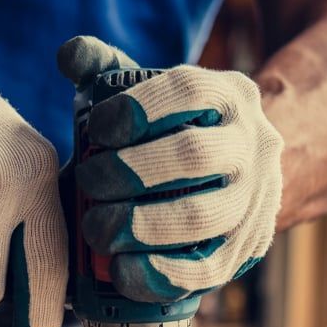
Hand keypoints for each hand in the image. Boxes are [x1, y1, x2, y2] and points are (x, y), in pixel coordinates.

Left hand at [57, 36, 282, 302]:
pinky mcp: (245, 251)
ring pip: (203, 216)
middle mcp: (252, 145)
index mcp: (229, 96)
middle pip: (193, 155)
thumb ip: (108, 70)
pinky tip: (123, 270)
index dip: (136, 110)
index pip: (187, 90)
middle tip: (87, 181)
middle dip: (129, 172)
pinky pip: (208, 269)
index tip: (95, 130)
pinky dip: (162, 272)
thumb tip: (72, 54)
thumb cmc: (178, 133)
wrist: (244, 176)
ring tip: (97, 227)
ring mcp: (255, 202)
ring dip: (140, 225)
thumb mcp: (154, 94)